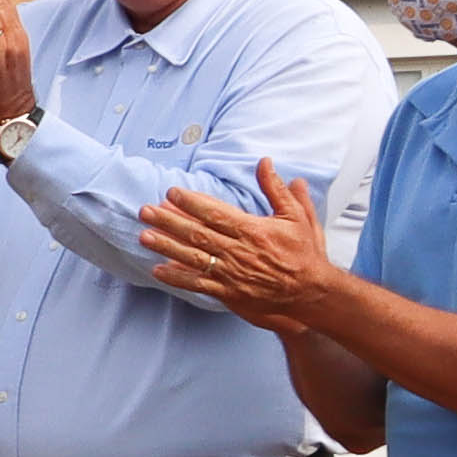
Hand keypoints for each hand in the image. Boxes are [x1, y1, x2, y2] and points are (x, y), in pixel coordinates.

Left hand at [139, 160, 338, 326]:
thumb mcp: (297, 217)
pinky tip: (158, 269)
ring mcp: (231, 273)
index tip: (171, 192)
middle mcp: (238, 251)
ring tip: (145, 236)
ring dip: (166, 247)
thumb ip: (276, 190)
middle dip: (169, 221)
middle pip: (197, 233)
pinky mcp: (229, 292)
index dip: (191, 202)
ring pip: (192, 258)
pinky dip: (177, 278)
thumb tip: (264, 162)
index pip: (215, 213)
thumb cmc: (304, 254)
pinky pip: (198, 284)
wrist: (311, 294)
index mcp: (253, 230)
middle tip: (146, 211)